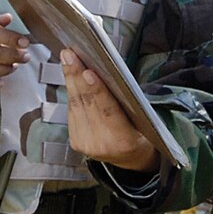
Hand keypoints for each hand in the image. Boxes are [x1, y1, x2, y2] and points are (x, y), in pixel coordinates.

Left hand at [62, 48, 159, 171]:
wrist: (131, 159)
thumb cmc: (142, 135)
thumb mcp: (145, 120)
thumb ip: (129, 102)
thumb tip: (108, 74)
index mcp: (124, 141)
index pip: (108, 111)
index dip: (97, 90)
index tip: (88, 72)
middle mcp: (102, 145)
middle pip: (87, 104)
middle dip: (77, 76)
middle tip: (70, 55)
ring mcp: (86, 145)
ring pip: (75, 105)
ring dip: (70, 80)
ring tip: (68, 59)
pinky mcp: (76, 142)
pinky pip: (72, 112)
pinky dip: (71, 92)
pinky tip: (70, 77)